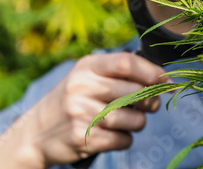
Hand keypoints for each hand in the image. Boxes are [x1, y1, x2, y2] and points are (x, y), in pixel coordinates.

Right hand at [0, 52, 169, 168]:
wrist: (35, 133)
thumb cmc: (72, 101)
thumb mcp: (86, 77)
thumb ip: (117, 73)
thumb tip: (160, 78)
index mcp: (86, 67)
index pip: (126, 63)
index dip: (152, 72)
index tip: (166, 82)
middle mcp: (82, 87)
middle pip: (135, 92)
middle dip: (151, 101)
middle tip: (150, 105)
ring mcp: (81, 113)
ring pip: (133, 119)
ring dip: (137, 122)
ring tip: (126, 121)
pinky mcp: (83, 138)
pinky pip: (123, 140)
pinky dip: (125, 139)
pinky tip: (112, 135)